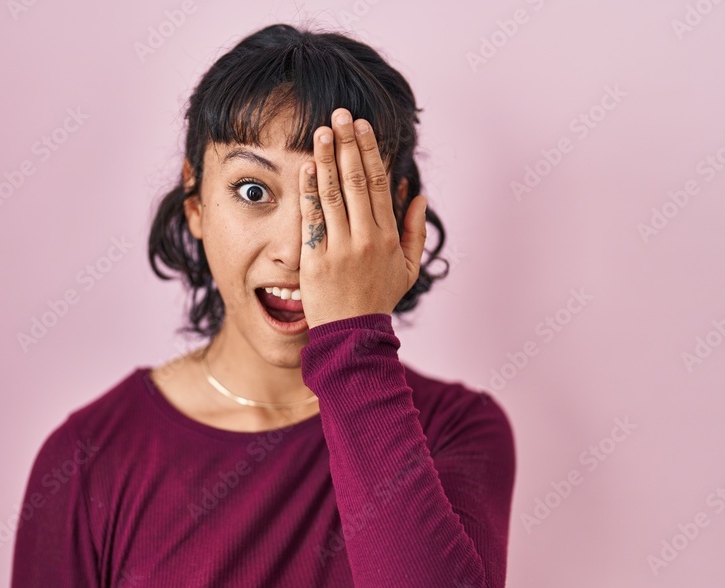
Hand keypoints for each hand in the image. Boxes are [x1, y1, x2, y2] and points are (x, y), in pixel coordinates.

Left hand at [299, 108, 427, 328]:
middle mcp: (367, 238)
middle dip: (348, 144)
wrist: (352, 335)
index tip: (362, 127)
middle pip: (357, 181)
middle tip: (340, 115)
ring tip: (321, 131)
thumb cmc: (378, 300)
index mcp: (389, 236)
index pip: (378, 183)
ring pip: (334, 194)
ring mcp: (341, 248)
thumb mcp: (407, 268)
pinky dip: (310, 190)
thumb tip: (416, 195)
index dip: (370, 151)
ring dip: (327, 158)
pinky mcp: (317, 259)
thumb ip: (415, 231)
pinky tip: (307, 167)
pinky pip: (313, 218)